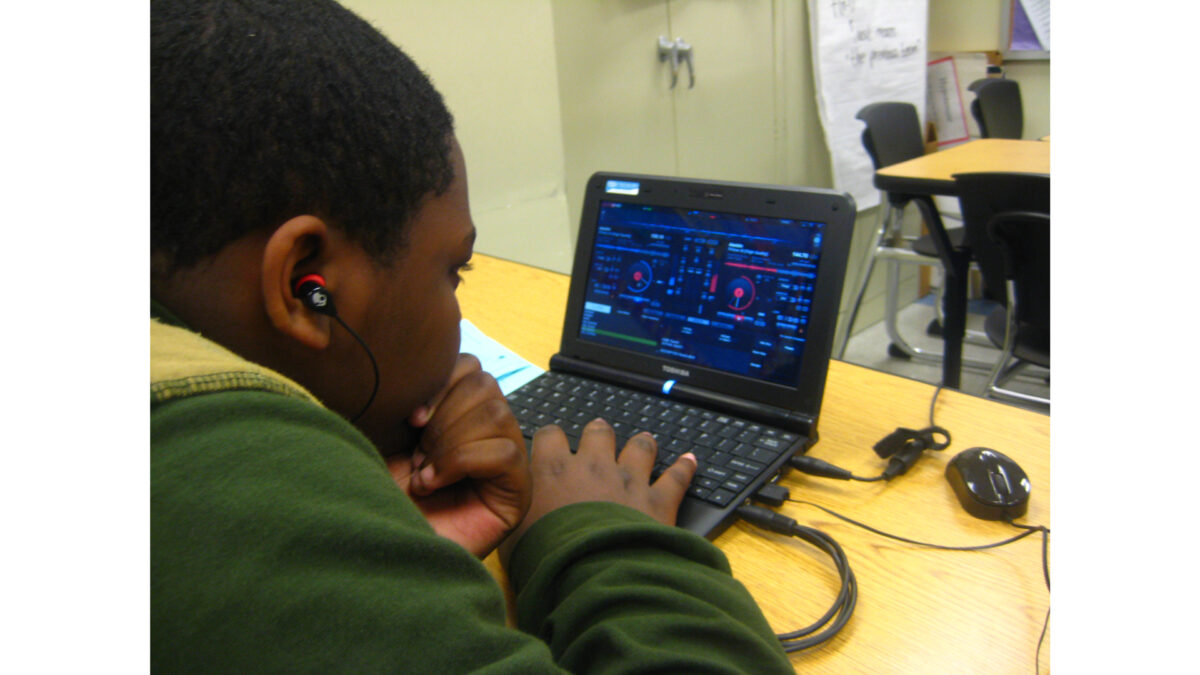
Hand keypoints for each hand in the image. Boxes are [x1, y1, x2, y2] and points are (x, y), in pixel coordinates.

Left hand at [386, 354, 530, 557]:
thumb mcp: (390, 432)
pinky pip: (503, 450)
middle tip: (418, 454)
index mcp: (461, 413)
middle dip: (443, 417)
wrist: (378, 549)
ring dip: (449, 442)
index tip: (410, 419)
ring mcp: (507, 463)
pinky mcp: (517, 492)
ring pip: (496, 413)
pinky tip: (434, 483)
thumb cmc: (379, 494)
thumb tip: (420, 359)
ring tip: (425, 472)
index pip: (472, 366)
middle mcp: (489, 433)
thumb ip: (415, 393)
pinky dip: (461, 462)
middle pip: (485, 384)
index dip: (441, 382)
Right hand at [499, 418, 696, 567]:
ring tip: (643, 442)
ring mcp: (628, 480)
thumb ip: (515, 515)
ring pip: (639, 446)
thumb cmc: (547, 560)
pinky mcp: (658, 500)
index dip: (552, 438)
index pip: (549, 435)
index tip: (552, 445)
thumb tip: (508, 514)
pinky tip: (690, 461)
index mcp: (553, 471)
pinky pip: (677, 476)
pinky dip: (685, 468)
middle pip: (597, 432)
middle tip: (598, 438)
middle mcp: (592, 467)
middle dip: (598, 433)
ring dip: (641, 444)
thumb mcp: (513, 539)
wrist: (591, 576)